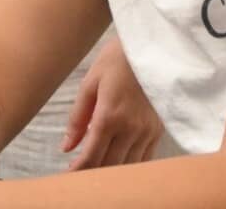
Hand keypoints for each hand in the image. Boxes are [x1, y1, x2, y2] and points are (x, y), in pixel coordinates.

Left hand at [62, 36, 163, 169]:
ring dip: (112, 172)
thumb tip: (66, 147)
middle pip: (110, 165)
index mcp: (110, 116)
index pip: (92, 155)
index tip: (70, 177)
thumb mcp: (89, 84)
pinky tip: (119, 164)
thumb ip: (77, 118)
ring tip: (98, 172)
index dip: (79, 170)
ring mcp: (147, 131)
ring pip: (129, 166)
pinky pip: (145, 159)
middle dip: (94, 174)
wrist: (151, 48)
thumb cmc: (115, 61)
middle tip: (80, 177)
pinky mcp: (158, 130)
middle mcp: (131, 128)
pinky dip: (131, 166)